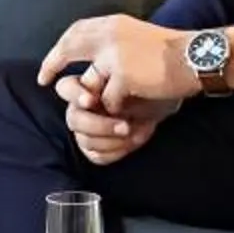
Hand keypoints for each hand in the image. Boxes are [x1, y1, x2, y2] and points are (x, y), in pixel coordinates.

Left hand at [36, 14, 188, 110]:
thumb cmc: (175, 56)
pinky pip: (109, 100)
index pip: (77, 30)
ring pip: (90, 83)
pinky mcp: (122, 75)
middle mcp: (110, 34)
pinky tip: (134, 107)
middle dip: (52, 63)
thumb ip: (114, 49)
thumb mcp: (139, 41)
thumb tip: (91, 70)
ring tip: (114, 106)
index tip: (50, 63)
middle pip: (69, 46)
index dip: (60, 46)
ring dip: (98, 98)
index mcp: (114, 24)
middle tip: (45, 80)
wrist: (198, 58)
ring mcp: (114, 55)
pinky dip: (118, 109)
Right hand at [55, 68, 179, 166]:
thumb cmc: (150, 84)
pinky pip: (96, 156)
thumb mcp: (134, 77)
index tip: (91, 100)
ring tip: (135, 132)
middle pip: (74, 119)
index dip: (74, 95)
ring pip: (84, 140)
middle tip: (124, 125)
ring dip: (111, 140)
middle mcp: (84, 108)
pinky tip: (132, 142)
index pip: (65, 88)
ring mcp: (90, 130)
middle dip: (99, 125)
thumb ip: (112, 86)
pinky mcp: (99, 148)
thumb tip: (104, 100)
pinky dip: (116, 151)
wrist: (167, 97)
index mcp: (87, 86)